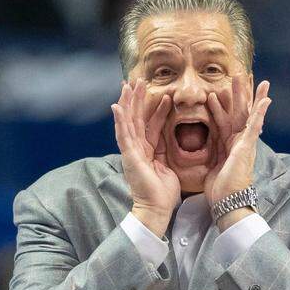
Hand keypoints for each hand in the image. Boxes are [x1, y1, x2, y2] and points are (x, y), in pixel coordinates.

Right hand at [111, 78, 177, 234]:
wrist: (156, 209)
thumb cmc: (163, 193)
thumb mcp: (168, 166)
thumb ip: (166, 152)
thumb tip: (172, 140)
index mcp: (147, 150)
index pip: (150, 124)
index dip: (153, 108)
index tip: (159, 93)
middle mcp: (136, 149)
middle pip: (135, 119)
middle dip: (136, 99)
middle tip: (137, 80)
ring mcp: (131, 152)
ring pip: (128, 123)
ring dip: (127, 103)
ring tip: (127, 86)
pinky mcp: (129, 157)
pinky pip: (123, 136)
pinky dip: (119, 121)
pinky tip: (117, 107)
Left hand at [204, 75, 271, 207]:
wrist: (228, 203)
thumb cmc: (220, 189)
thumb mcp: (211, 166)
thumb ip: (211, 153)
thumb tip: (204, 146)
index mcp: (228, 145)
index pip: (225, 120)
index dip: (223, 105)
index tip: (221, 91)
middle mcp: (238, 141)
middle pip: (237, 112)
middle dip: (238, 93)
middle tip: (238, 74)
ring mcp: (244, 143)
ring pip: (246, 113)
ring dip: (246, 95)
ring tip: (247, 77)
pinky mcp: (247, 147)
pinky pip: (254, 126)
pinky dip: (260, 113)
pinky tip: (266, 100)